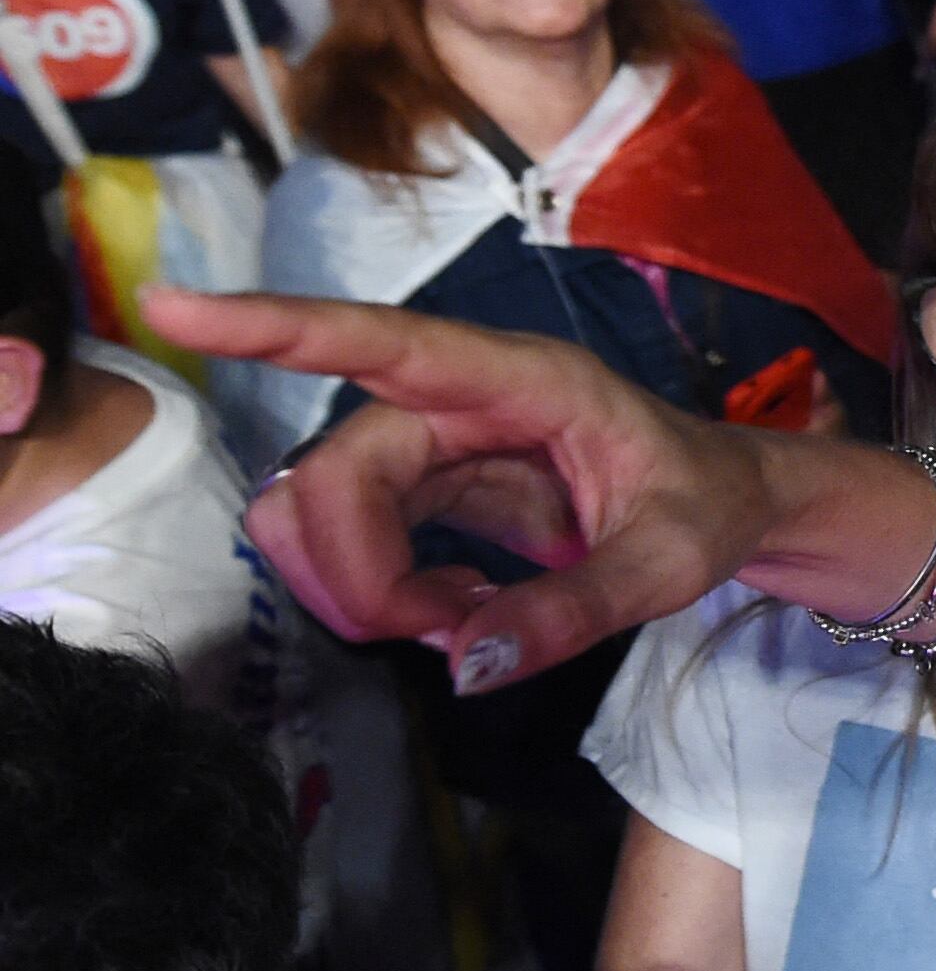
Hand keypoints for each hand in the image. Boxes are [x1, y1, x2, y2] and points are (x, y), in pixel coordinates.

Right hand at [135, 289, 776, 687]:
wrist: (726, 503)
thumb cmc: (707, 506)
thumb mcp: (670, 560)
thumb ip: (578, 609)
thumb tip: (466, 664)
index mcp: (525, 380)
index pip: (384, 342)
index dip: (276, 326)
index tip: (172, 306)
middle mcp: (462, 398)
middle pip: (336, 473)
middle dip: (360, 571)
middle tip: (448, 629)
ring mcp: (433, 440)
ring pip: (322, 511)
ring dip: (365, 586)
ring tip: (463, 617)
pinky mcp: (421, 484)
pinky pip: (345, 540)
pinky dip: (379, 594)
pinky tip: (454, 612)